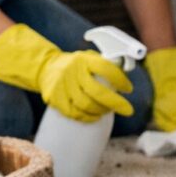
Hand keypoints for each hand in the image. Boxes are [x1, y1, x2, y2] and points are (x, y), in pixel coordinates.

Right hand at [0, 24, 133, 121]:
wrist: (46, 68)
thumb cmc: (77, 65)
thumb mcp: (90, 58)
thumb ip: (107, 63)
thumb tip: (129, 68)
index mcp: (85, 59)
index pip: (106, 68)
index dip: (120, 80)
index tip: (128, 89)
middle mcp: (73, 71)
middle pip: (97, 92)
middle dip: (116, 103)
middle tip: (128, 110)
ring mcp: (62, 84)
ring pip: (86, 105)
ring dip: (101, 111)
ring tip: (108, 111)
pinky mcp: (54, 97)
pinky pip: (73, 113)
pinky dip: (87, 117)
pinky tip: (94, 117)